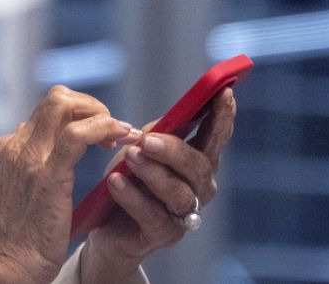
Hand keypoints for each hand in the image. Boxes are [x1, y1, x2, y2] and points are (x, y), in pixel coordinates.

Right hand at [0, 86, 134, 283]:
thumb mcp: (21, 191)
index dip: (80, 114)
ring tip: (122, 134)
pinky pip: (78, 134)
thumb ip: (30, 162)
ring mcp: (27, 157)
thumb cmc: (20, 238)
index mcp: (9, 148)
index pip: (47, 110)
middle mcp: (15, 145)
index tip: (102, 133)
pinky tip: (121, 137)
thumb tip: (43, 140)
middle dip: (92, 105)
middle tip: (114, 129)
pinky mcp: (47, 174)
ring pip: (64, 105)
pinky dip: (104, 128)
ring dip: (101, 113)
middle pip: (55, 98)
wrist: (8, 267)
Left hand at [82, 88, 237, 282]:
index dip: (222, 116)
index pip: (216, 137)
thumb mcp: (138, 149)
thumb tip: (166, 122)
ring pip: (179, 193)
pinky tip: (116, 182)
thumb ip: (156, 134)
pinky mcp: (163, 235)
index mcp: (197, 162)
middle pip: (199, 167)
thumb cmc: (126, 179)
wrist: (104, 224)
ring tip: (130, 158)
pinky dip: (133, 198)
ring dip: (153, 173)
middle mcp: (199, 189)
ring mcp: (184, 215)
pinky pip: (153, 217)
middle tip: (147, 140)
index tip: (224, 93)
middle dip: (174, 151)